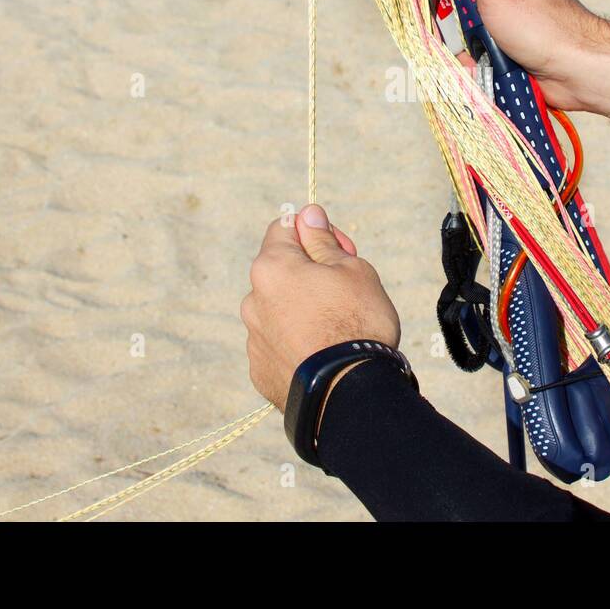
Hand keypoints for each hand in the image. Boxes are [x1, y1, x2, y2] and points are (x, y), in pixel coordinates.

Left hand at [242, 204, 400, 410]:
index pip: (285, 228)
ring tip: (337, 331)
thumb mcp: (352, 269)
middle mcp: (253, 300)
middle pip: (281, 271)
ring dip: (302, 309)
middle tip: (347, 291)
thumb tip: (308, 214)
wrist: (349, 395)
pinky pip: (278, 344)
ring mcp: (254, 338)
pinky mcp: (259, 371)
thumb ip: (323, 240)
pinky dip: (297, 342)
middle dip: (310, 274)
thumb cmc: (356, 323)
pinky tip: (323, 354)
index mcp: (272, 268)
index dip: (316, 233)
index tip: (341, 250)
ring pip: (279, 309)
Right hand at [428, 0, 609, 119]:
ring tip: (463, 43)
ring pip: (464, 11)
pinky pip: (477, 40)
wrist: (578, 69)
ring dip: (458, 31)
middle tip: (440, 11)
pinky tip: (472, 64)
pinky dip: (472, 54)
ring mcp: (507, 5)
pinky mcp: (508, 34)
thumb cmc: (538, 22)